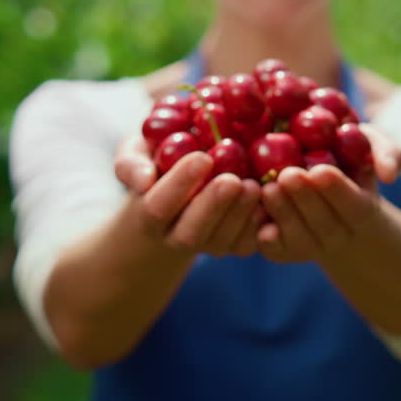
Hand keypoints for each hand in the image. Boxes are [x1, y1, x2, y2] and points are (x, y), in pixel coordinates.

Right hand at [115, 135, 262, 257]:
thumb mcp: (136, 154)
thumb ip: (131, 163)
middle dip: (213, 206)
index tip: (201, 157)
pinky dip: (258, 225)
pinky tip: (268, 200)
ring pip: (221, 241)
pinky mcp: (232, 246)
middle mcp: (174, 237)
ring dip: (239, 215)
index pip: (158, 207)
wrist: (180, 191)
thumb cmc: (156, 163)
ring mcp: (205, 246)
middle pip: (191, 233)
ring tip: (254, 185)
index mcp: (147, 216)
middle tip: (233, 180)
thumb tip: (144, 179)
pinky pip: (245, 245)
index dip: (179, 185)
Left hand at [256, 123, 400, 263]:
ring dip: (284, 214)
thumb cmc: (345, 159)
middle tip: (288, 175)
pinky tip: (253, 212)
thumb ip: (386, 153)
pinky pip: (274, 249)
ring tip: (268, 188)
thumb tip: (390, 176)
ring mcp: (309, 247)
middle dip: (306, 200)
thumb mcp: (368, 148)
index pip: (354, 206)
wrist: (317, 185)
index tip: (320, 170)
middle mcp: (338, 234)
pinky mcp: (282, 251)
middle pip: (324, 225)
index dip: (337, 191)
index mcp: (362, 210)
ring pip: (299, 239)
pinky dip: (264, 235)